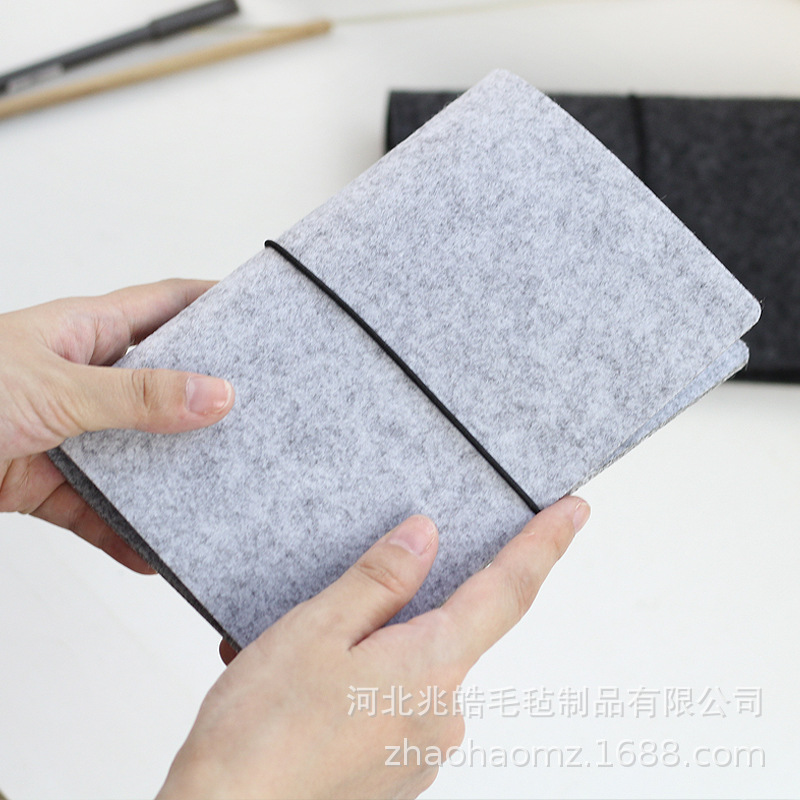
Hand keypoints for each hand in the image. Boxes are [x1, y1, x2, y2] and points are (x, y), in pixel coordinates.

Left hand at [0, 281, 233, 571]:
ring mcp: (66, 431)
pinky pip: (96, 509)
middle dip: (208, 400)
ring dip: (170, 477)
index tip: (263, 316)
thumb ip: (138, 397)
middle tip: (261, 416)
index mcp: (86, 330)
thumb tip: (218, 395)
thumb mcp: (54, 386)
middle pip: (163, 384)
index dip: (215, 303)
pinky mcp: (44, 482)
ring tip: (220, 492)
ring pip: (135, 453)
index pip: (168, 304)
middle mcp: (83, 377)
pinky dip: (123, 533)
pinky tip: (152, 553)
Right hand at [159, 495, 589, 799]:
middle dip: (392, 615)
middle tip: (320, 622)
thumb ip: (379, 582)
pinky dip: (356, 691)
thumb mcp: (314, 631)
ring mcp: (422, 751)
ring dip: (362, 657)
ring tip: (289, 669)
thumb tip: (425, 536)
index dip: (544, 545)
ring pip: (407, 670)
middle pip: (441, 631)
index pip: (508, 590)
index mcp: (430, 668)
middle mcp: (442, 714)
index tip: (575, 510)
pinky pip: (390, 708)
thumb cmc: (258, 737)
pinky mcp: (397, 775)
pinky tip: (304, 701)